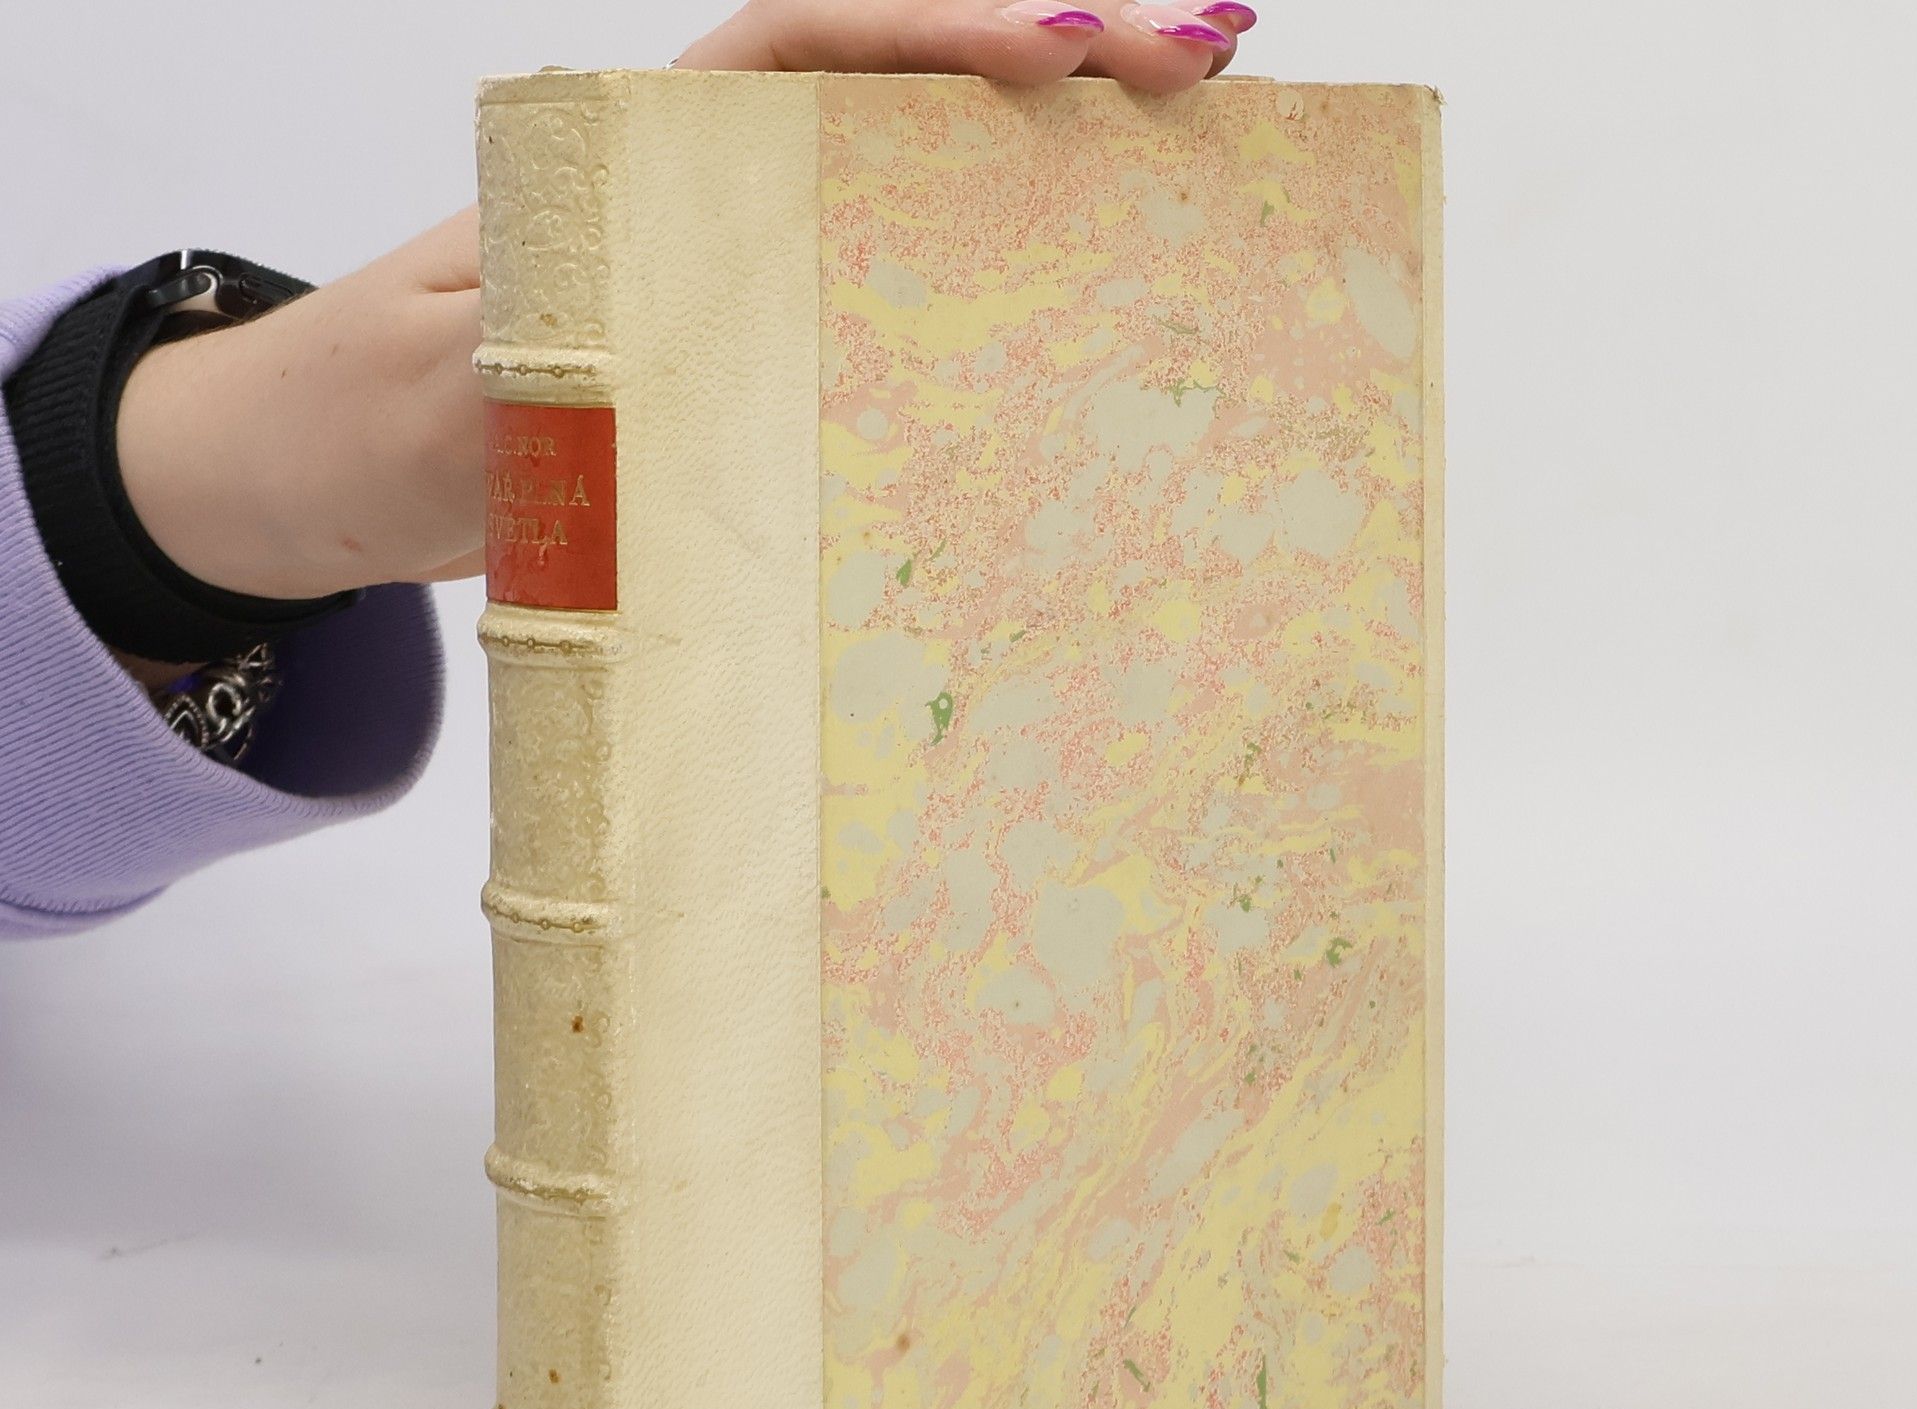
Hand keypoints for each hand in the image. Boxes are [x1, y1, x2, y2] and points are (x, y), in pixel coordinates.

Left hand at [113, 0, 1255, 634]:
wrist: (327, 469)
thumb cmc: (371, 420)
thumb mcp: (452, 399)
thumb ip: (540, 379)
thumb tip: (660, 388)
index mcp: (631, 156)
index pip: (807, 52)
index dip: (936, 38)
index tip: (1058, 55)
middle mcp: (701, 189)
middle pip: (894, 90)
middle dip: (1046, 66)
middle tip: (1201, 69)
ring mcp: (734, 265)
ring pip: (906, 182)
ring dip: (1040, 167)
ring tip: (1184, 155)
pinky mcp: (745, 347)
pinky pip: (881, 297)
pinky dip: (981, 285)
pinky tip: (1073, 297)